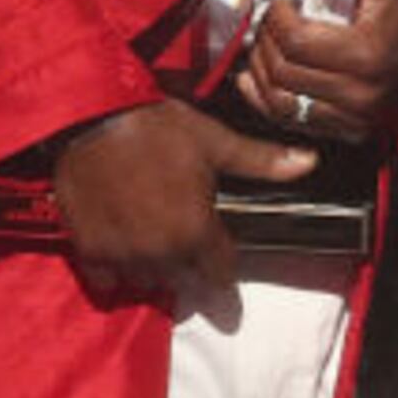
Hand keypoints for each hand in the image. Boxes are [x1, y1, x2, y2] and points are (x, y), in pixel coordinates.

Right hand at [52, 100, 317, 303]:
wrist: (90, 117)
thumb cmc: (155, 126)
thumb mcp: (214, 141)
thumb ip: (261, 161)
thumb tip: (309, 161)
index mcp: (196, 232)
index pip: (220, 275)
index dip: (223, 267)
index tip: (220, 257)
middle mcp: (161, 253)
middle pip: (183, 279)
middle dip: (187, 262)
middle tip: (179, 229)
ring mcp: (123, 256)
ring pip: (147, 280)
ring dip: (152, 266)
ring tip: (150, 233)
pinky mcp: (88, 251)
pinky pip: (108, 279)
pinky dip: (114, 267)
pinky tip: (119, 240)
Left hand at [232, 0, 397, 141]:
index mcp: (366, 55)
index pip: (297, 40)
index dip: (277, 19)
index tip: (279, 2)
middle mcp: (359, 93)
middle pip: (284, 71)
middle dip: (265, 42)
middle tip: (265, 22)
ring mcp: (352, 117)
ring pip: (281, 101)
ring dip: (260, 73)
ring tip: (259, 47)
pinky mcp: (345, 130)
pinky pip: (291, 121)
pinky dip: (265, 101)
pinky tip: (254, 79)